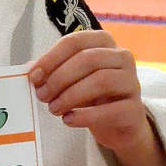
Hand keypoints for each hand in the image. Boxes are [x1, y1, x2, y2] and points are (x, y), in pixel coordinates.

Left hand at [29, 30, 165, 165]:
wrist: (119, 124)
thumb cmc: (91, 95)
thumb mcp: (71, 79)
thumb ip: (52, 71)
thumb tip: (29, 70)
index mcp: (103, 43)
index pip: (75, 42)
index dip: (51, 58)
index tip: (34, 76)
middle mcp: (122, 57)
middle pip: (88, 60)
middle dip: (59, 78)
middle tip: (42, 95)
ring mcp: (132, 82)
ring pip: (101, 81)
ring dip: (71, 96)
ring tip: (53, 108)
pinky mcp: (135, 109)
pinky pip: (111, 109)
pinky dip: (86, 115)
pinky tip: (69, 120)